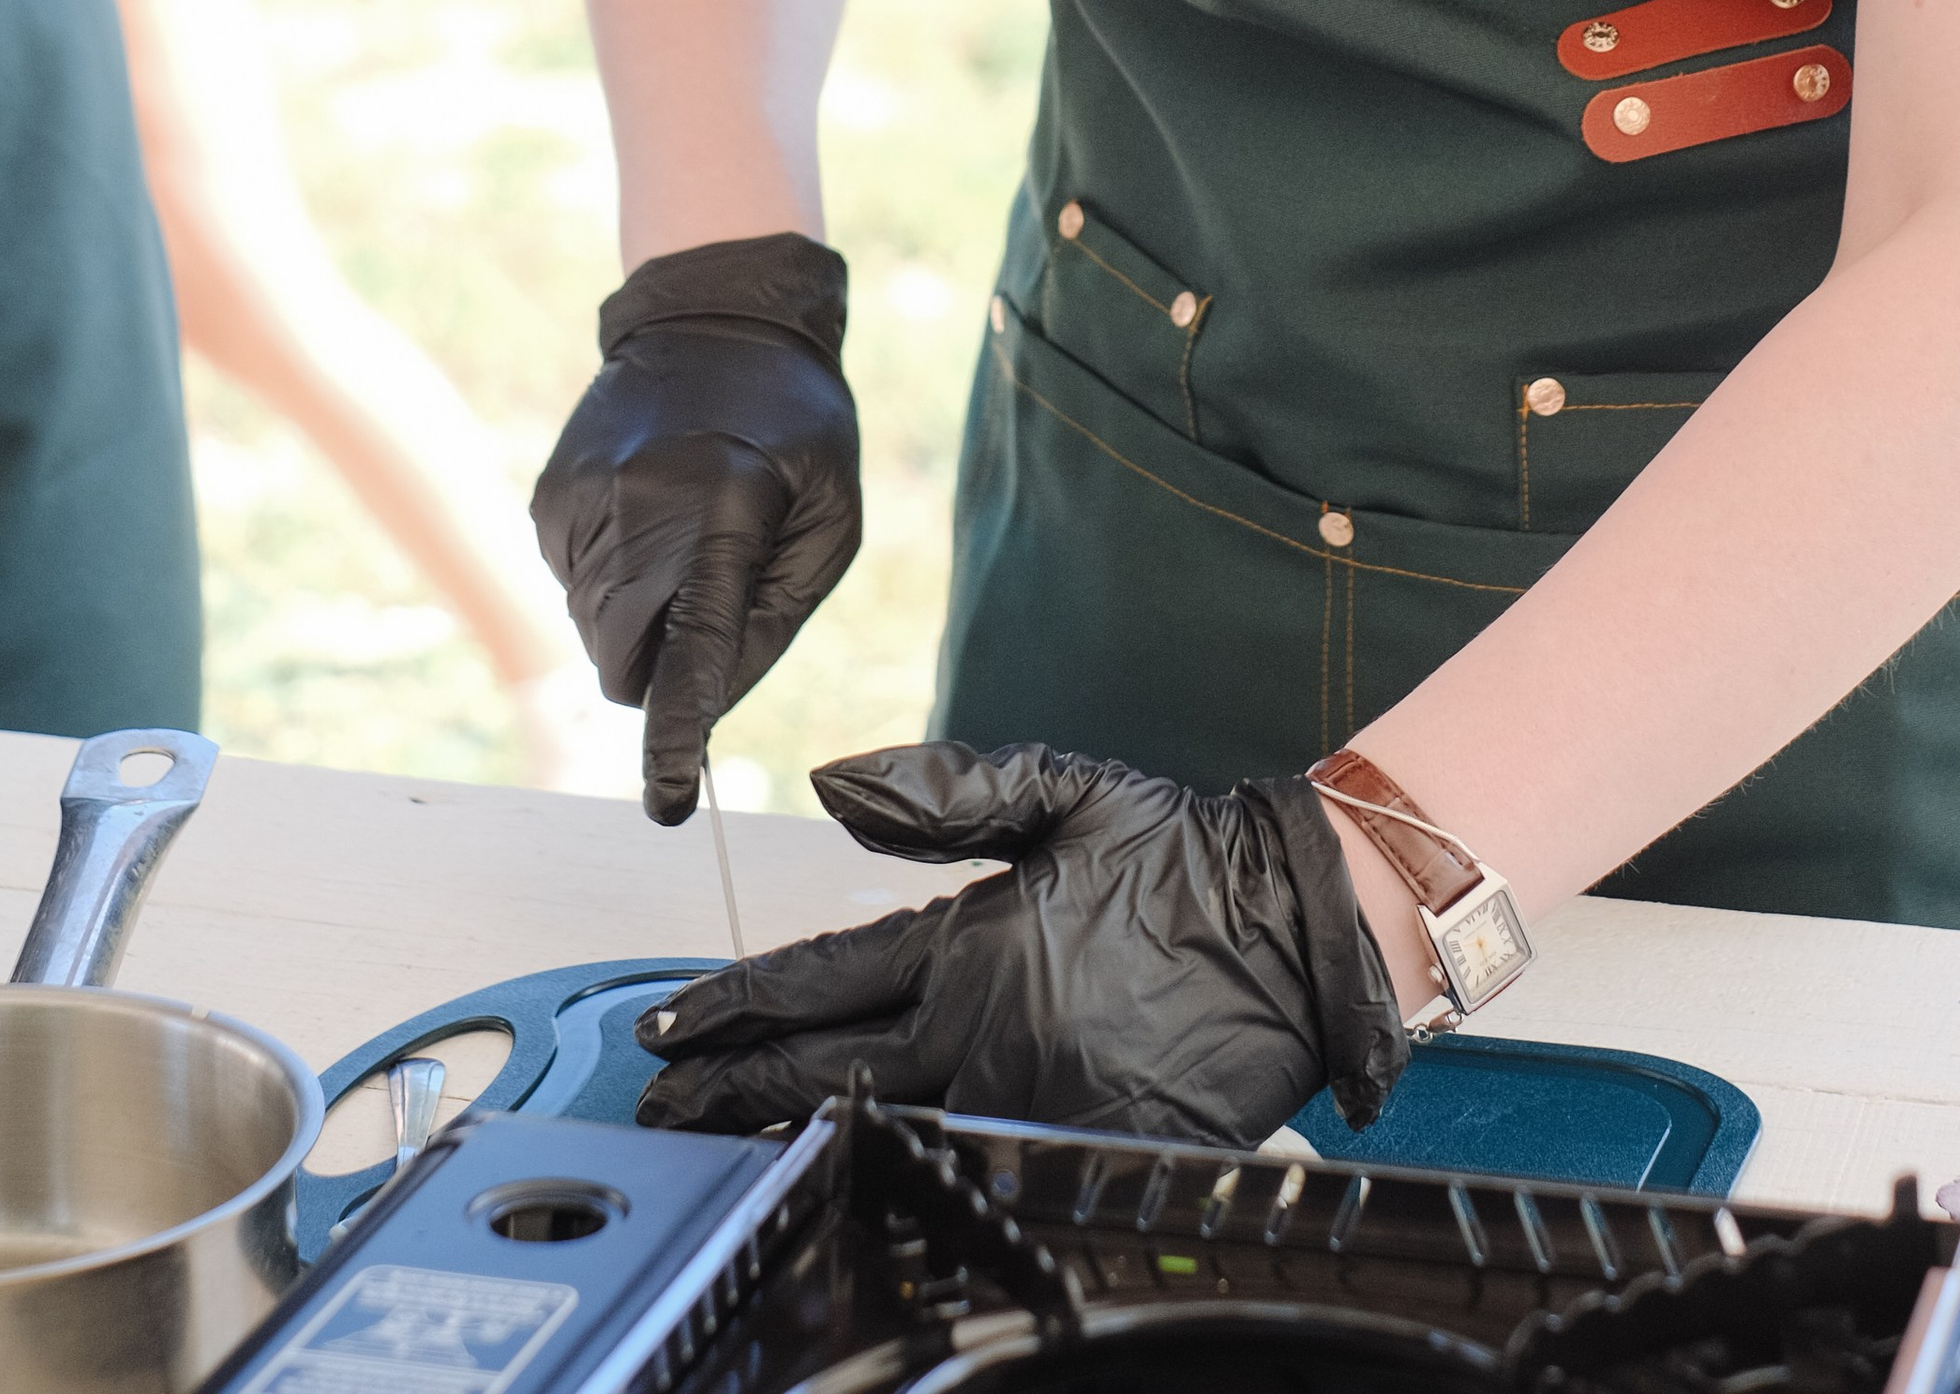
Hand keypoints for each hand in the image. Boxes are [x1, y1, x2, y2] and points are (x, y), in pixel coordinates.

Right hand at [530, 234, 859, 824]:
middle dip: (661, 669)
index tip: (667, 806)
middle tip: (707, 603)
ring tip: (684, 531)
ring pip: (594, 632)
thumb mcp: (830, 517)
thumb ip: (773, 618)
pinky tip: (648, 512)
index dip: (678, 738)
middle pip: (625, 665)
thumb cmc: (796, 422)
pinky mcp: (548, 497)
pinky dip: (611, 579)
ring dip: (638, 618)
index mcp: (720, 512)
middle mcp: (635, 511)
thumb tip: (705, 699)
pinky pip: (573, 585)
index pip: (693, 652)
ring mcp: (579, 503)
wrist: (713, 312)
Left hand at [633, 738, 1408, 1146]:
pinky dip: (895, 1172)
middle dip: (730, 1093)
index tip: (662, 1026)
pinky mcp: (1076, 1153)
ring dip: (794, 1139)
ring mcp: (1027, 1107)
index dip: (731, 1006)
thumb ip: (941, 787)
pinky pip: (966, 1171)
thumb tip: (829, 782)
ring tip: (719, 1147)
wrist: (1301, 937)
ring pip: (880, 1133)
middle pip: (822, 1078)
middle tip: (658, 1105)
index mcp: (972, 947)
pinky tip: (844, 1178)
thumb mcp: (1065, 792)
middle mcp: (984, 1036)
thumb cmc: (1182, 857)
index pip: (818, 982)